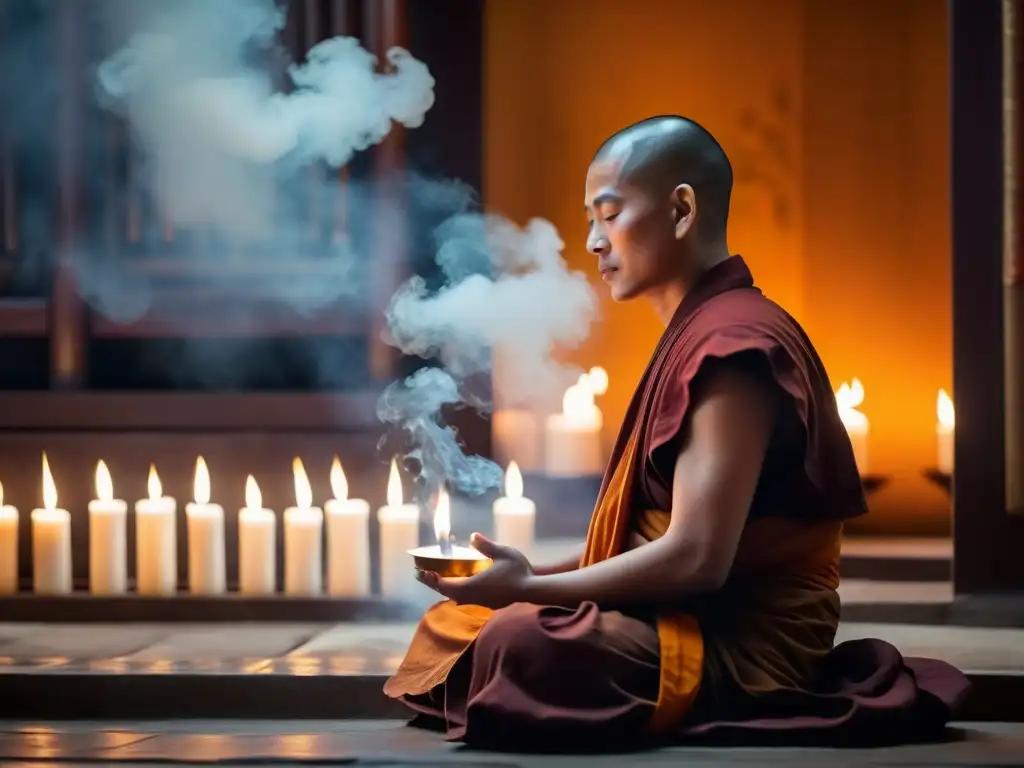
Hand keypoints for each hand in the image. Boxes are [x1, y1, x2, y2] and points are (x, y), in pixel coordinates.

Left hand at [416, 533, 533, 609]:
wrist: (533, 590)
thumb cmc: (518, 571)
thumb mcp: (502, 553)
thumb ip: (486, 545)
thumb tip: (473, 536)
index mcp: (472, 585)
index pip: (444, 584)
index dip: (431, 579)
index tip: (421, 572)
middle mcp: (473, 597)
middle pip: (447, 593)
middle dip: (434, 583)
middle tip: (424, 575)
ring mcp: (481, 602)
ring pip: (458, 598)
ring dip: (447, 589)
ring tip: (440, 580)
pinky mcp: (489, 605)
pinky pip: (468, 600)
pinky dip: (459, 592)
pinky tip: (463, 586)